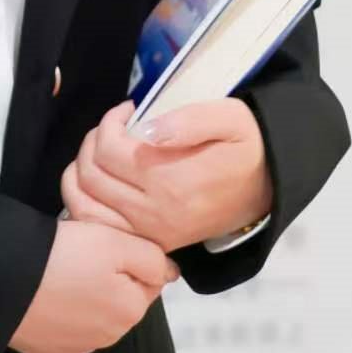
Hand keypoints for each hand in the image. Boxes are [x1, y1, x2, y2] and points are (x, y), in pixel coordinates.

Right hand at [8, 219, 179, 352]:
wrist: (1, 281)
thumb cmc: (61, 256)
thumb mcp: (117, 241)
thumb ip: (152, 257)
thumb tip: (170, 272)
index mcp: (129, 311)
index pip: (149, 280)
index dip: (131, 254)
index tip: (107, 240)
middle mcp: (107, 337)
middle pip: (120, 298)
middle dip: (108, 275)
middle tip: (82, 250)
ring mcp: (73, 346)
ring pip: (91, 312)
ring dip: (84, 292)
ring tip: (60, 266)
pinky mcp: (43, 347)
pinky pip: (61, 324)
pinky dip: (58, 308)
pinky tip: (44, 288)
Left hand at [59, 98, 272, 251]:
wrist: (269, 186)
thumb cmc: (246, 147)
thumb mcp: (230, 118)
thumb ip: (188, 120)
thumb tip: (144, 130)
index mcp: (172, 182)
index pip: (109, 151)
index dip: (108, 123)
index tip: (127, 110)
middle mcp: (157, 214)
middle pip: (92, 176)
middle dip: (92, 142)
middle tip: (113, 127)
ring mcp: (152, 233)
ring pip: (87, 204)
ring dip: (82, 170)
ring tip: (103, 150)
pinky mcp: (152, 242)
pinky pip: (100, 226)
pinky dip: (87, 201)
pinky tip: (99, 179)